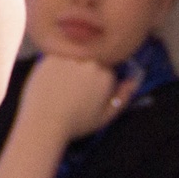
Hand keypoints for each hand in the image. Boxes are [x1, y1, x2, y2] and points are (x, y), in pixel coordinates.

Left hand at [19, 52, 135, 142]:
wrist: (44, 122)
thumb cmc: (76, 123)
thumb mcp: (106, 116)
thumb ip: (123, 97)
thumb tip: (134, 81)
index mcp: (106, 74)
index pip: (108, 67)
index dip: (99, 79)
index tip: (89, 91)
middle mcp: (89, 61)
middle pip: (92, 58)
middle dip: (85, 71)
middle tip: (73, 89)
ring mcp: (69, 56)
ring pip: (75, 55)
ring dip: (71, 65)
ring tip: (61, 86)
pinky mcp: (50, 55)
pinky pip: (58, 55)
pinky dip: (56, 65)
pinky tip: (51, 81)